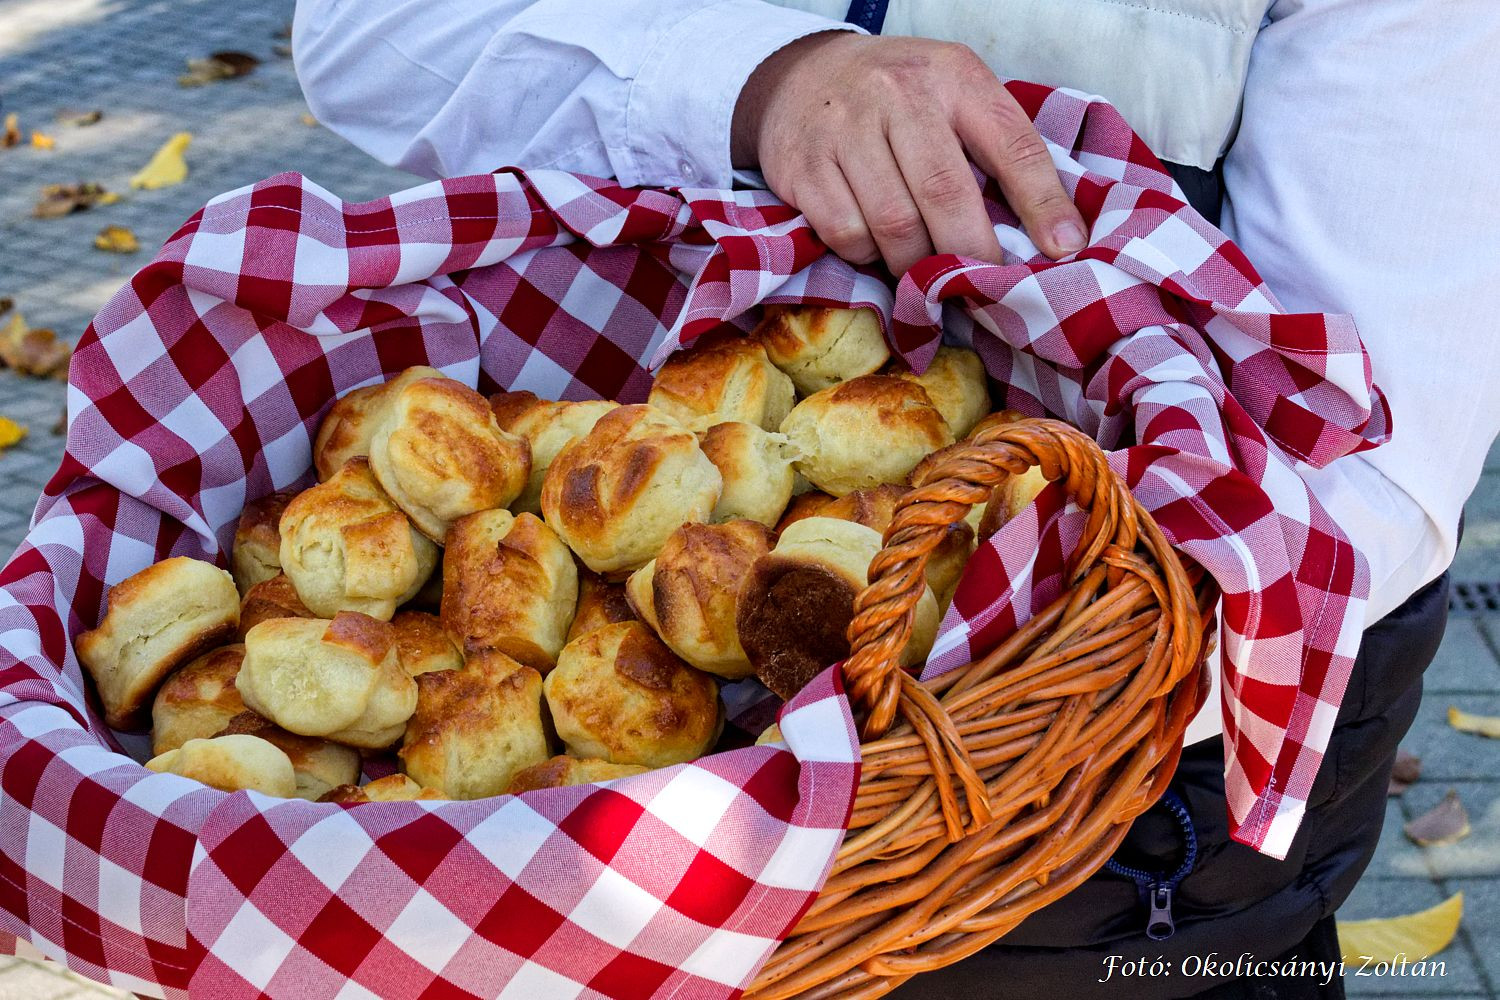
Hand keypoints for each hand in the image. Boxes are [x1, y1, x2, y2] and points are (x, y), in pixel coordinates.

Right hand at [731, 33, 1087, 274]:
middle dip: (970, 253)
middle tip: (980, 283)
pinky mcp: (803, 165)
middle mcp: (899, 94)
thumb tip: (1051, 233)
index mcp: (954, 75)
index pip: (1012, 144)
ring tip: (923, 267)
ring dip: (915, 262)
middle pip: (946, 194)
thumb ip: (995, 148)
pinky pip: (847, 234)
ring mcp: (845, 127)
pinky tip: (873, 243)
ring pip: (894, 225)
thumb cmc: (896, 100)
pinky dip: (866, 254)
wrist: (802, 76)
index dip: (1042, 204)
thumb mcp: (953, 96)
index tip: (1063, 250)